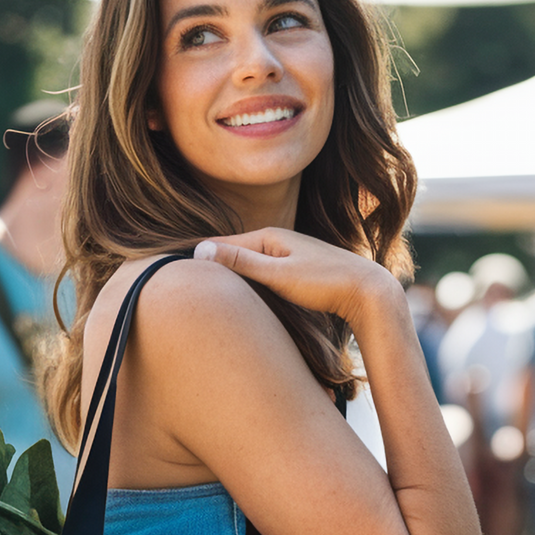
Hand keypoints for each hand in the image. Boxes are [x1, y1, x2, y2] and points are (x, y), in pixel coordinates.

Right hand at [193, 228, 399, 327]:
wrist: (367, 292)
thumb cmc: (325, 283)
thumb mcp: (278, 274)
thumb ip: (241, 264)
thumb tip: (200, 252)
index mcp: (267, 237)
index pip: (220, 245)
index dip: (196, 258)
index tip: (167, 268)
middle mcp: (275, 242)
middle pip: (231, 255)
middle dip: (208, 266)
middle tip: (175, 279)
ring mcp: (286, 257)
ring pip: (245, 267)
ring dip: (226, 276)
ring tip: (199, 288)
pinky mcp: (295, 273)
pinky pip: (259, 277)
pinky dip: (244, 284)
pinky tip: (237, 297)